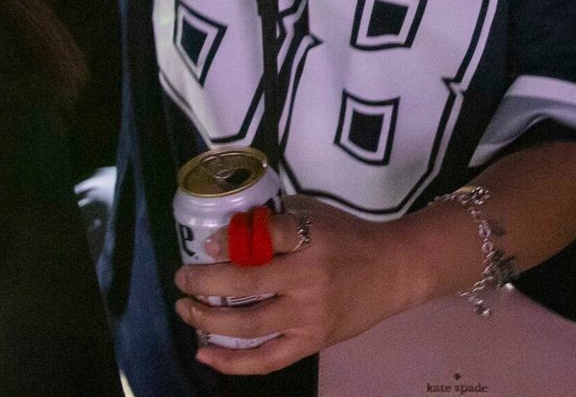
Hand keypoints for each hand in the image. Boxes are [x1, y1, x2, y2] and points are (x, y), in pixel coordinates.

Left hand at [175, 201, 449, 376]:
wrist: (392, 271)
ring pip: (248, 325)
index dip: (229, 241)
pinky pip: (266, 360)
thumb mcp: (316, 214)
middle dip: (204, 282)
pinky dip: (232, 362)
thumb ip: (275, 219)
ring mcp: (308, 317)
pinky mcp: (311, 342)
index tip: (205, 244)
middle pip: (245, 284)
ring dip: (207, 319)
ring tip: (186, 309)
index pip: (264, 238)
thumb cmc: (348, 237)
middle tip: (183, 278)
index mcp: (310, 241)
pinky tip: (204, 354)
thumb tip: (228, 226)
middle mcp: (307, 280)